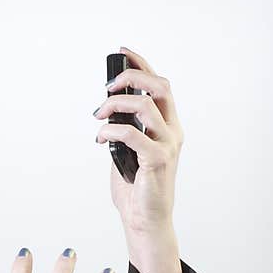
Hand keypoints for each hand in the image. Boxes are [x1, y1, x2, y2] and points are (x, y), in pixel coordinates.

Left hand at [93, 45, 184, 235]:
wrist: (144, 220)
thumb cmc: (136, 189)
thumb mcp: (127, 151)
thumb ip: (124, 129)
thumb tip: (107, 110)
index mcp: (168, 126)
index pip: (159, 85)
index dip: (142, 64)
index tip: (122, 52)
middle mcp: (172, 132)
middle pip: (160, 87)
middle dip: (132, 78)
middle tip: (107, 88)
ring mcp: (168, 145)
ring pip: (146, 106)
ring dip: (116, 104)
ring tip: (99, 116)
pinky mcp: (158, 160)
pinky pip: (133, 133)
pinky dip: (112, 130)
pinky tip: (101, 138)